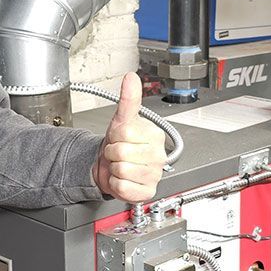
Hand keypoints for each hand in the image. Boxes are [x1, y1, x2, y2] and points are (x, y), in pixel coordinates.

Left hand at [93, 72, 166, 202]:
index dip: (114, 135)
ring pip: (121, 170)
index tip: (119, 137)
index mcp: (155, 136)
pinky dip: (116, 184)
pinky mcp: (147, 192)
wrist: (114, 165)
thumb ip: (128, 100)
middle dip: (113, 152)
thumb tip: (131, 78)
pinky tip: (123, 178)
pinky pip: (122, 187)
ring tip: (120, 164)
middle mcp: (158, 156)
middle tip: (118, 152)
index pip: (124, 132)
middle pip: (121, 152)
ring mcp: (154, 175)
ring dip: (114, 169)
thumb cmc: (121, 143)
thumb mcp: (122, 119)